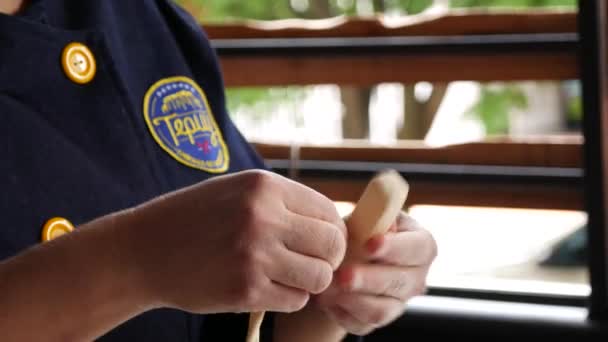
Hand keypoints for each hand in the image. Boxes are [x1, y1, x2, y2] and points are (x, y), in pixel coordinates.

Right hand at [122, 170, 346, 314]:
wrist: (142, 251)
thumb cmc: (193, 218)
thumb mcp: (236, 190)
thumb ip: (281, 201)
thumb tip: (331, 222)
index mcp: (264, 186)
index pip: (329, 212)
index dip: (331, 231)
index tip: (319, 242)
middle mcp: (263, 217)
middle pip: (332, 245)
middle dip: (328, 258)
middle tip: (310, 262)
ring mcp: (255, 255)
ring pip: (319, 276)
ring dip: (309, 281)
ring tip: (288, 275)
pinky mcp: (245, 290)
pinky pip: (295, 300)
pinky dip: (288, 297)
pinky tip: (266, 287)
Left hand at [315, 212, 436, 335]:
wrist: (348, 255)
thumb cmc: (362, 229)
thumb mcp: (367, 216)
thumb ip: (372, 218)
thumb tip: (376, 223)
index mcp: (421, 245)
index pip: (418, 248)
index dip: (395, 247)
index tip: (370, 244)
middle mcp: (416, 277)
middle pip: (399, 283)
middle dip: (368, 278)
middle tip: (343, 274)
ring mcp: (399, 303)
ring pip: (381, 309)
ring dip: (352, 300)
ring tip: (327, 288)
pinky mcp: (378, 321)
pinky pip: (361, 323)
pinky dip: (340, 312)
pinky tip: (325, 298)